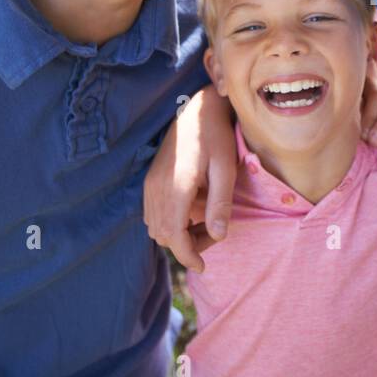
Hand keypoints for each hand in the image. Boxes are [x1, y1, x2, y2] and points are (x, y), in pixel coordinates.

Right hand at [143, 87, 238, 272]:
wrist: (196, 109)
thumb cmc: (216, 136)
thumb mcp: (225, 169)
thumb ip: (220, 204)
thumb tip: (219, 236)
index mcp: (176, 187)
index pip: (174, 236)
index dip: (188, 256)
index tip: (203, 267)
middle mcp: (157, 189)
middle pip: (164, 235)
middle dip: (186, 245)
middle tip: (213, 235)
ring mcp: (150, 184)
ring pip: (156, 227)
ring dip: (178, 234)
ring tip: (205, 222)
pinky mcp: (150, 180)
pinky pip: (153, 213)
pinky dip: (170, 222)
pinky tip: (192, 211)